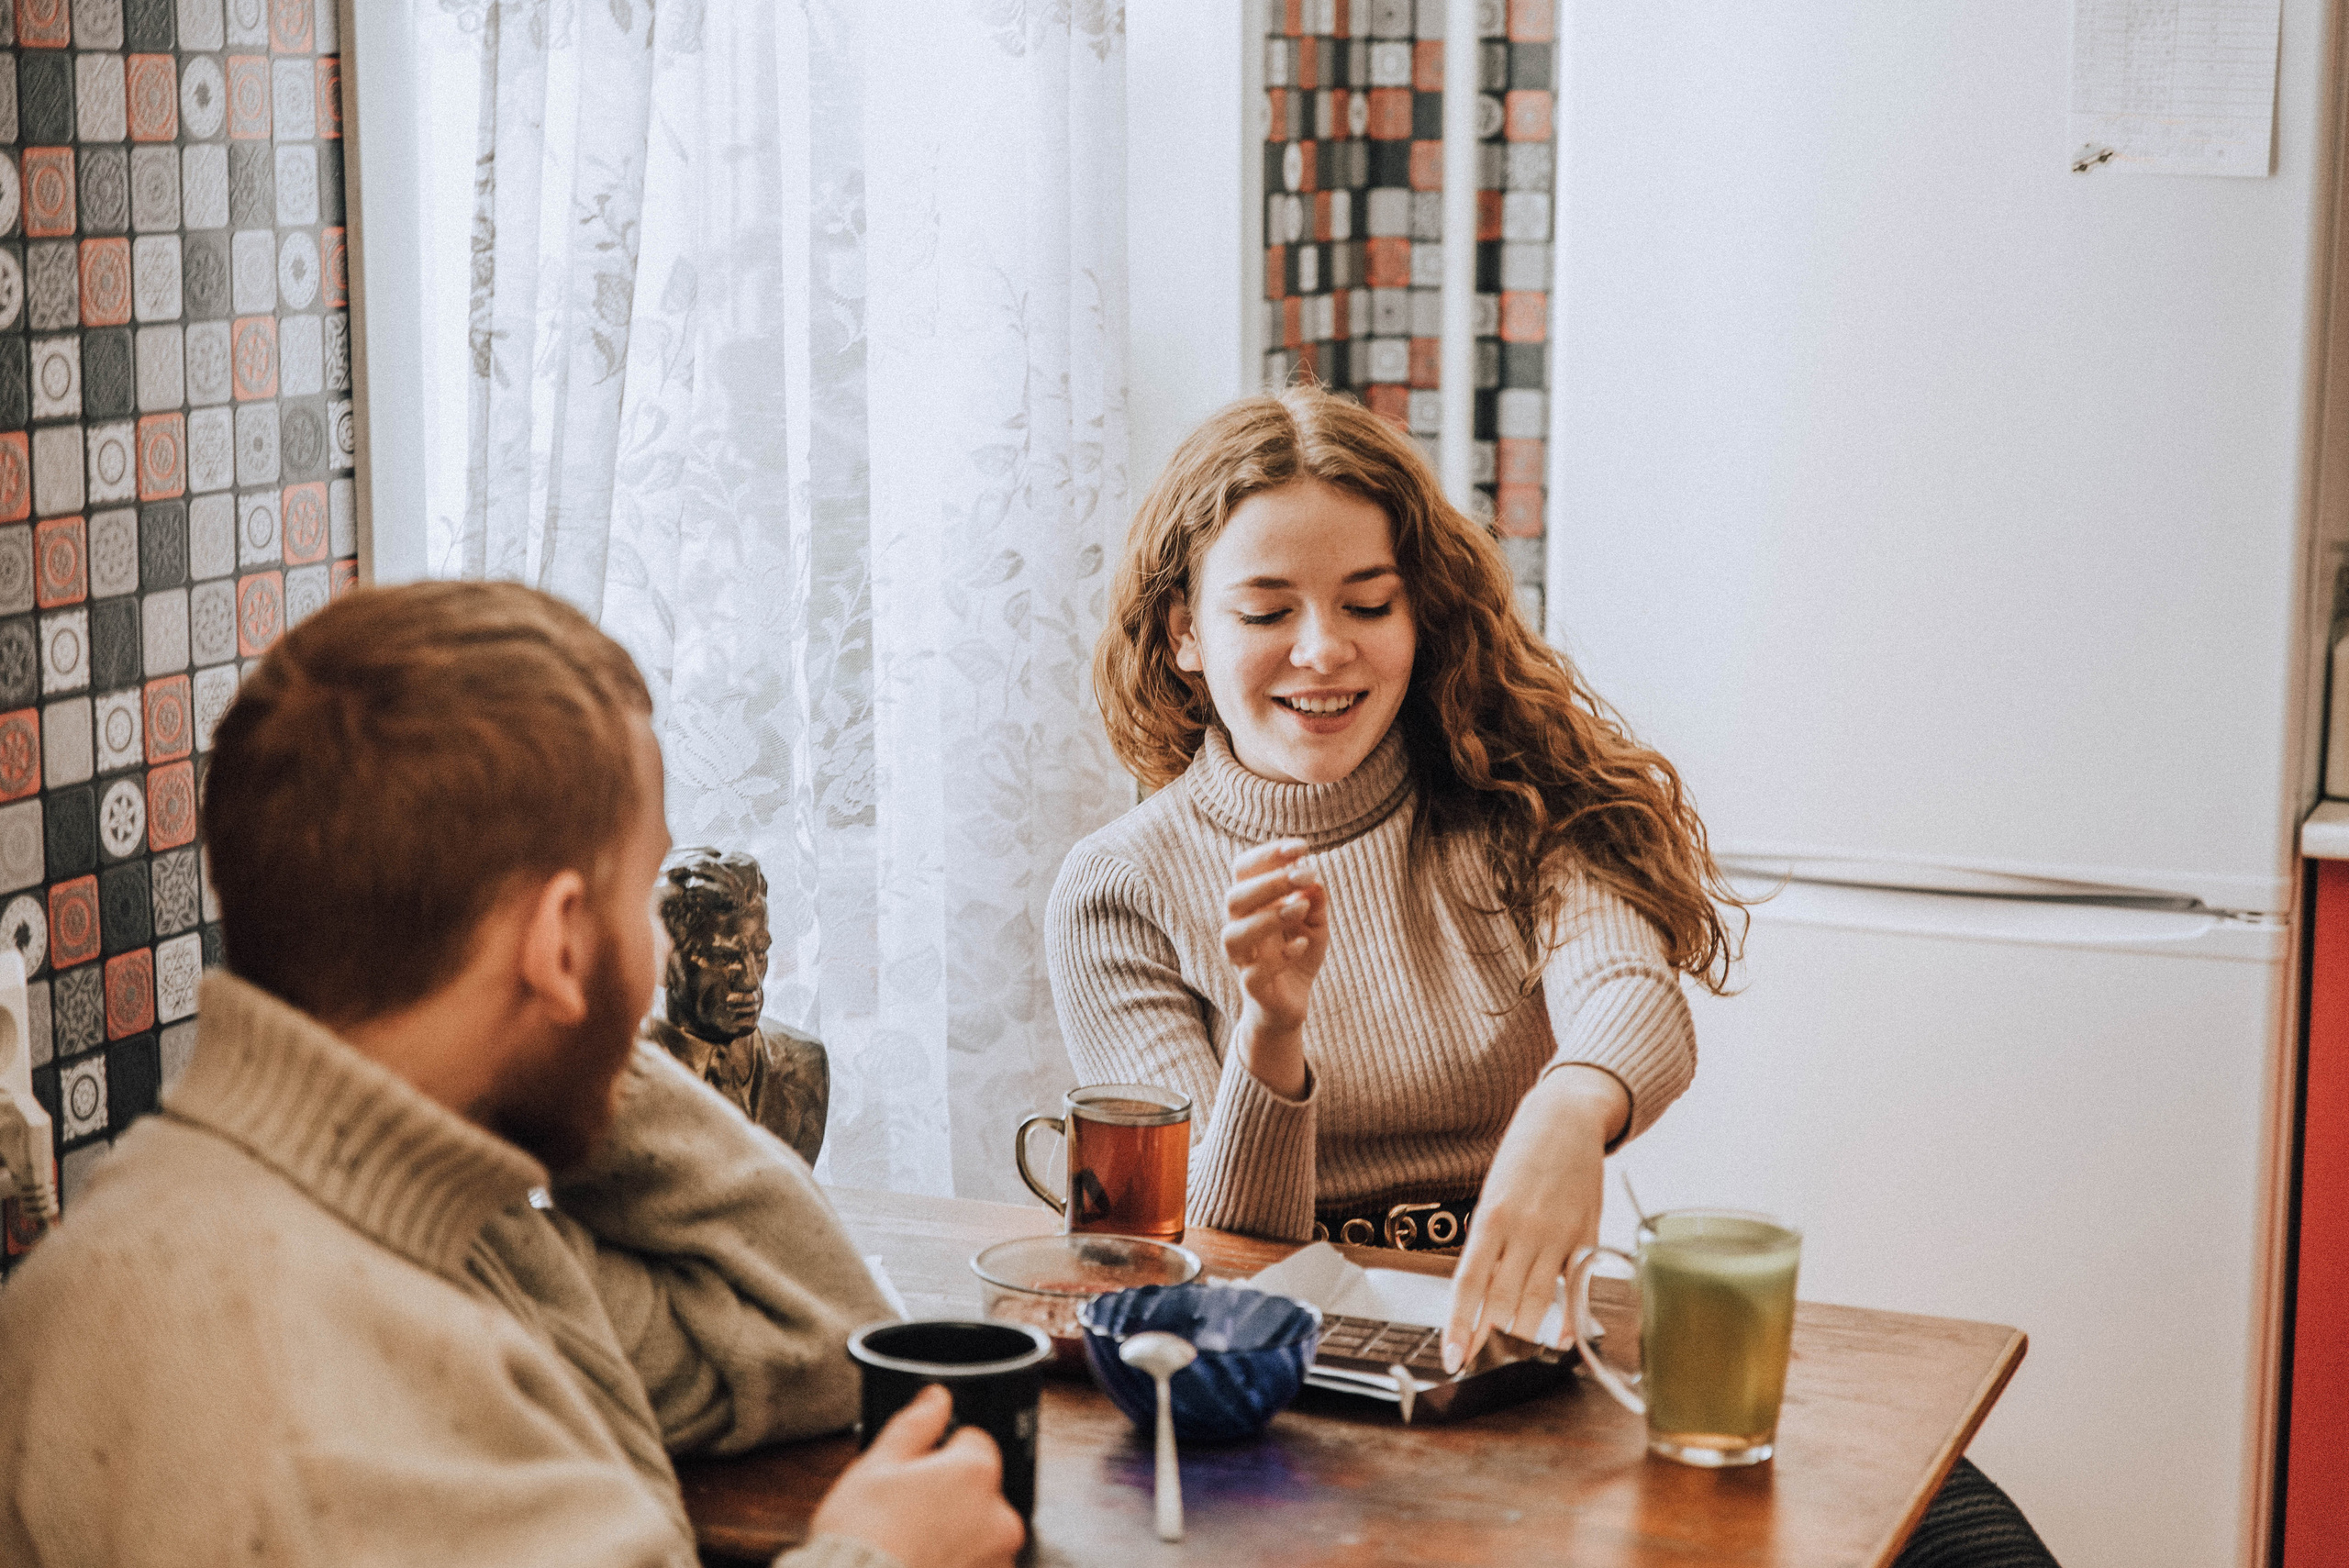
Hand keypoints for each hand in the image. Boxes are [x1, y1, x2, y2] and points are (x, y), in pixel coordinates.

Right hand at [808, 1385, 1023, 1567]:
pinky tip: (921, 1563)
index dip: (939, 1453)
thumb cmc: (863, 1537)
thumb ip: (916, 1424)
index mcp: (976, 1473)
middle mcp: (1000, 1515)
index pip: (973, 1441)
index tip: (914, 1473)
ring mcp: (998, 1558)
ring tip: (910, 1543)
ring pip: (978, 1529)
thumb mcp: (877, 1465)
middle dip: (949, 1494)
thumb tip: (936, 1397)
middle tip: (906, 1512)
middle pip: (978, 1488)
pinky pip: (976, 1563)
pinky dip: (955, 1562)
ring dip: (955, 1532)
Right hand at [1219, 839, 1328, 1099]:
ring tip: (1299, 908)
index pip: (1243, 870)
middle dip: (1270, 882)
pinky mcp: (1254, 988)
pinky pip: (1254, 972)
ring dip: (1267, 917)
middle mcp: (1239, 928)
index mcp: (1250, 905)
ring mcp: (1243, 959)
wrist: (1290, 1002)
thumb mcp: (1315, 922)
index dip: (1268, 854)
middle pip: (1234, 898)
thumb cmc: (1298, 951)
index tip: (1302, 847)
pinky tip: (1301, 944)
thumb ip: (1314, 900)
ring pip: (1233, 935)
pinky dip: (1279, 956)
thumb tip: (1313, 879)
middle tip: (1306, 874)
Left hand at [1441, 1066, 1630, 1372]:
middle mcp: (1523, 1228)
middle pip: (1502, 1299)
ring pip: (1538, 1298)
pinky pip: (1578, 1284)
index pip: (1468, 1284)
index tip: (1452, 1356)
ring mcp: (1558, 1233)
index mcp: (1491, 1217)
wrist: (1566, 1116)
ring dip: (1524, 1335)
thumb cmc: (1523, 1153)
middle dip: (1489, 1339)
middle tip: (1479, 1365)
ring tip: (1512, 1359)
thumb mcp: (1493, 1192)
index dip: (1459, 1325)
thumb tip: (1480, 1291)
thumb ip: (1489, 1240)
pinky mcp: (1588, 1234)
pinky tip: (1561, 1340)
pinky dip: (1570, 1317)